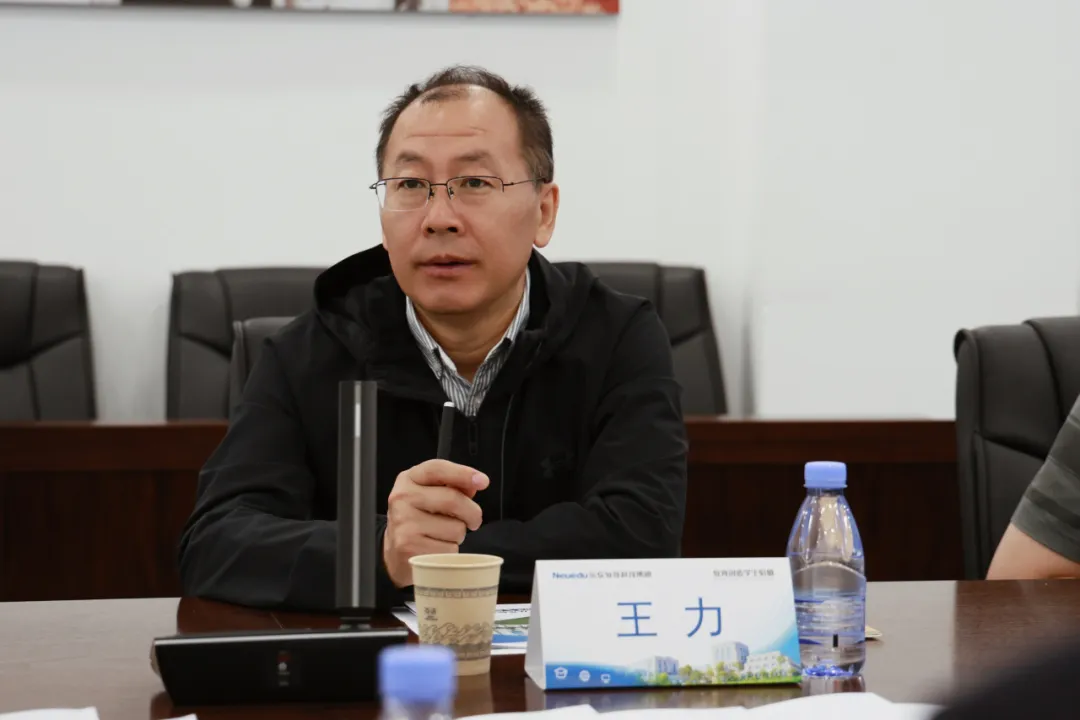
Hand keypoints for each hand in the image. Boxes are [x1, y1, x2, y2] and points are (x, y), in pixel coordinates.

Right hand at [383, 459, 489, 587]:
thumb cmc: (419, 520)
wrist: (395, 552)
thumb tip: (475, 483)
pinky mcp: (408, 547)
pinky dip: (450, 552)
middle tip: (473, 520)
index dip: (463, 473)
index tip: (483, 481)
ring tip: (444, 535)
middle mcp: (402, 498)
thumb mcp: (431, 495)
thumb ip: (453, 486)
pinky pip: (449, 549)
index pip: (438, 469)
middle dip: (472, 513)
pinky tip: (437, 548)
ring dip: (459, 535)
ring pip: (455, 528)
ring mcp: (404, 522)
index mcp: (408, 479)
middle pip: (453, 499)